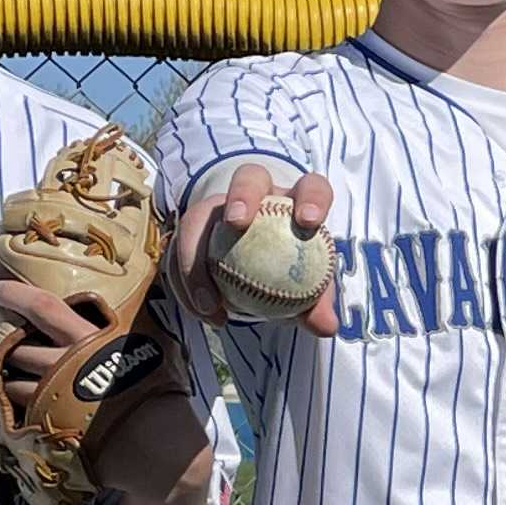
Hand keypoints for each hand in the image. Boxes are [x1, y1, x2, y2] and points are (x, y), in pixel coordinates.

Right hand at [165, 160, 337, 333]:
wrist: (258, 272)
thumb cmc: (292, 272)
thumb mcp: (307, 288)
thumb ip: (317, 303)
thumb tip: (325, 326)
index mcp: (296, 202)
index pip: (311, 187)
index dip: (312, 197)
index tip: (310, 221)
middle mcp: (258, 195)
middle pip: (249, 178)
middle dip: (242, 195)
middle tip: (236, 223)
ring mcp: (220, 207)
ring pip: (200, 214)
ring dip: (197, 255)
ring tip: (209, 301)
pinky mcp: (193, 229)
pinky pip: (180, 250)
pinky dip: (188, 284)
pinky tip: (206, 312)